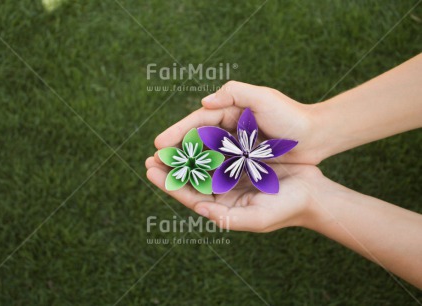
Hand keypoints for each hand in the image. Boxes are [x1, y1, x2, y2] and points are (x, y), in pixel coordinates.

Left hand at [145, 153, 324, 231]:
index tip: (151, 171)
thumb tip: (198, 208)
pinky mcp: (243, 159)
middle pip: (192, 178)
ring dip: (185, 152)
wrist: (313, 193)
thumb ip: (226, 218)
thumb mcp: (256, 218)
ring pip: (202, 162)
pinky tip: (194, 133)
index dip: (169, 184)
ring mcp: (232, 174)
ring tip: (167, 143)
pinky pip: (220, 149)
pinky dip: (206, 142)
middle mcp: (224, 190)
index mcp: (223, 206)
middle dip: (171, 167)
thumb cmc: (286, 209)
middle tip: (152, 156)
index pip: (190, 196)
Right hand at [155, 81, 325, 164]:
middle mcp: (229, 128)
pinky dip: (205, 174)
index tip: (158, 145)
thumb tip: (203, 102)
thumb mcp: (264, 97)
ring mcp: (236, 145)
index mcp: (229, 110)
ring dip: (186, 165)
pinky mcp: (244, 160)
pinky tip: (193, 184)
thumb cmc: (291, 116)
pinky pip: (219, 167)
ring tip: (166, 176)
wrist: (317, 136)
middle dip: (175, 152)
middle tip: (153, 163)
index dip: (176, 132)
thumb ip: (233, 93)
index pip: (197, 121)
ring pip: (204, 155)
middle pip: (195, 140)